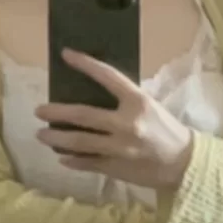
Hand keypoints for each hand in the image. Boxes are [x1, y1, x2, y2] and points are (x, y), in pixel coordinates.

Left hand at [35, 49, 193, 188]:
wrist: (183, 162)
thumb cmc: (165, 129)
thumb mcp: (149, 106)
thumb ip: (124, 100)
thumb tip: (91, 93)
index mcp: (138, 102)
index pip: (107, 76)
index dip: (85, 64)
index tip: (67, 55)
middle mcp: (127, 123)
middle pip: (83, 115)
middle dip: (57, 113)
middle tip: (39, 111)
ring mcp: (119, 148)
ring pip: (79, 142)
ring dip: (56, 138)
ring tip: (41, 135)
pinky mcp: (116, 167)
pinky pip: (87, 163)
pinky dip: (72, 160)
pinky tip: (61, 156)